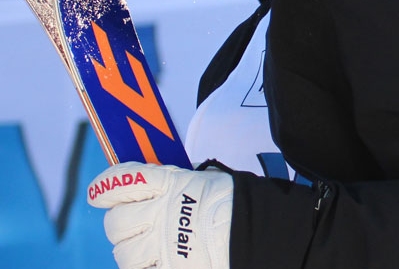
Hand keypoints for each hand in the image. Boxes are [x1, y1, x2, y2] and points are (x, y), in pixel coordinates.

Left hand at [87, 162, 232, 268]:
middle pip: (116, 222)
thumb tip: (148, 184)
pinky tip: (153, 262)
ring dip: (130, 250)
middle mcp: (161, 215)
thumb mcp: (202, 179)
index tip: (98, 193)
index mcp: (170, 186)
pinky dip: (144, 267)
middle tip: (132, 223)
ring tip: (146, 247)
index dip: (105, 187)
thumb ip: (173, 182)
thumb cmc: (233, 201)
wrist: (258, 230)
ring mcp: (163, 246)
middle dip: (119, 222)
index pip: (123, 182)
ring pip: (123, 254)